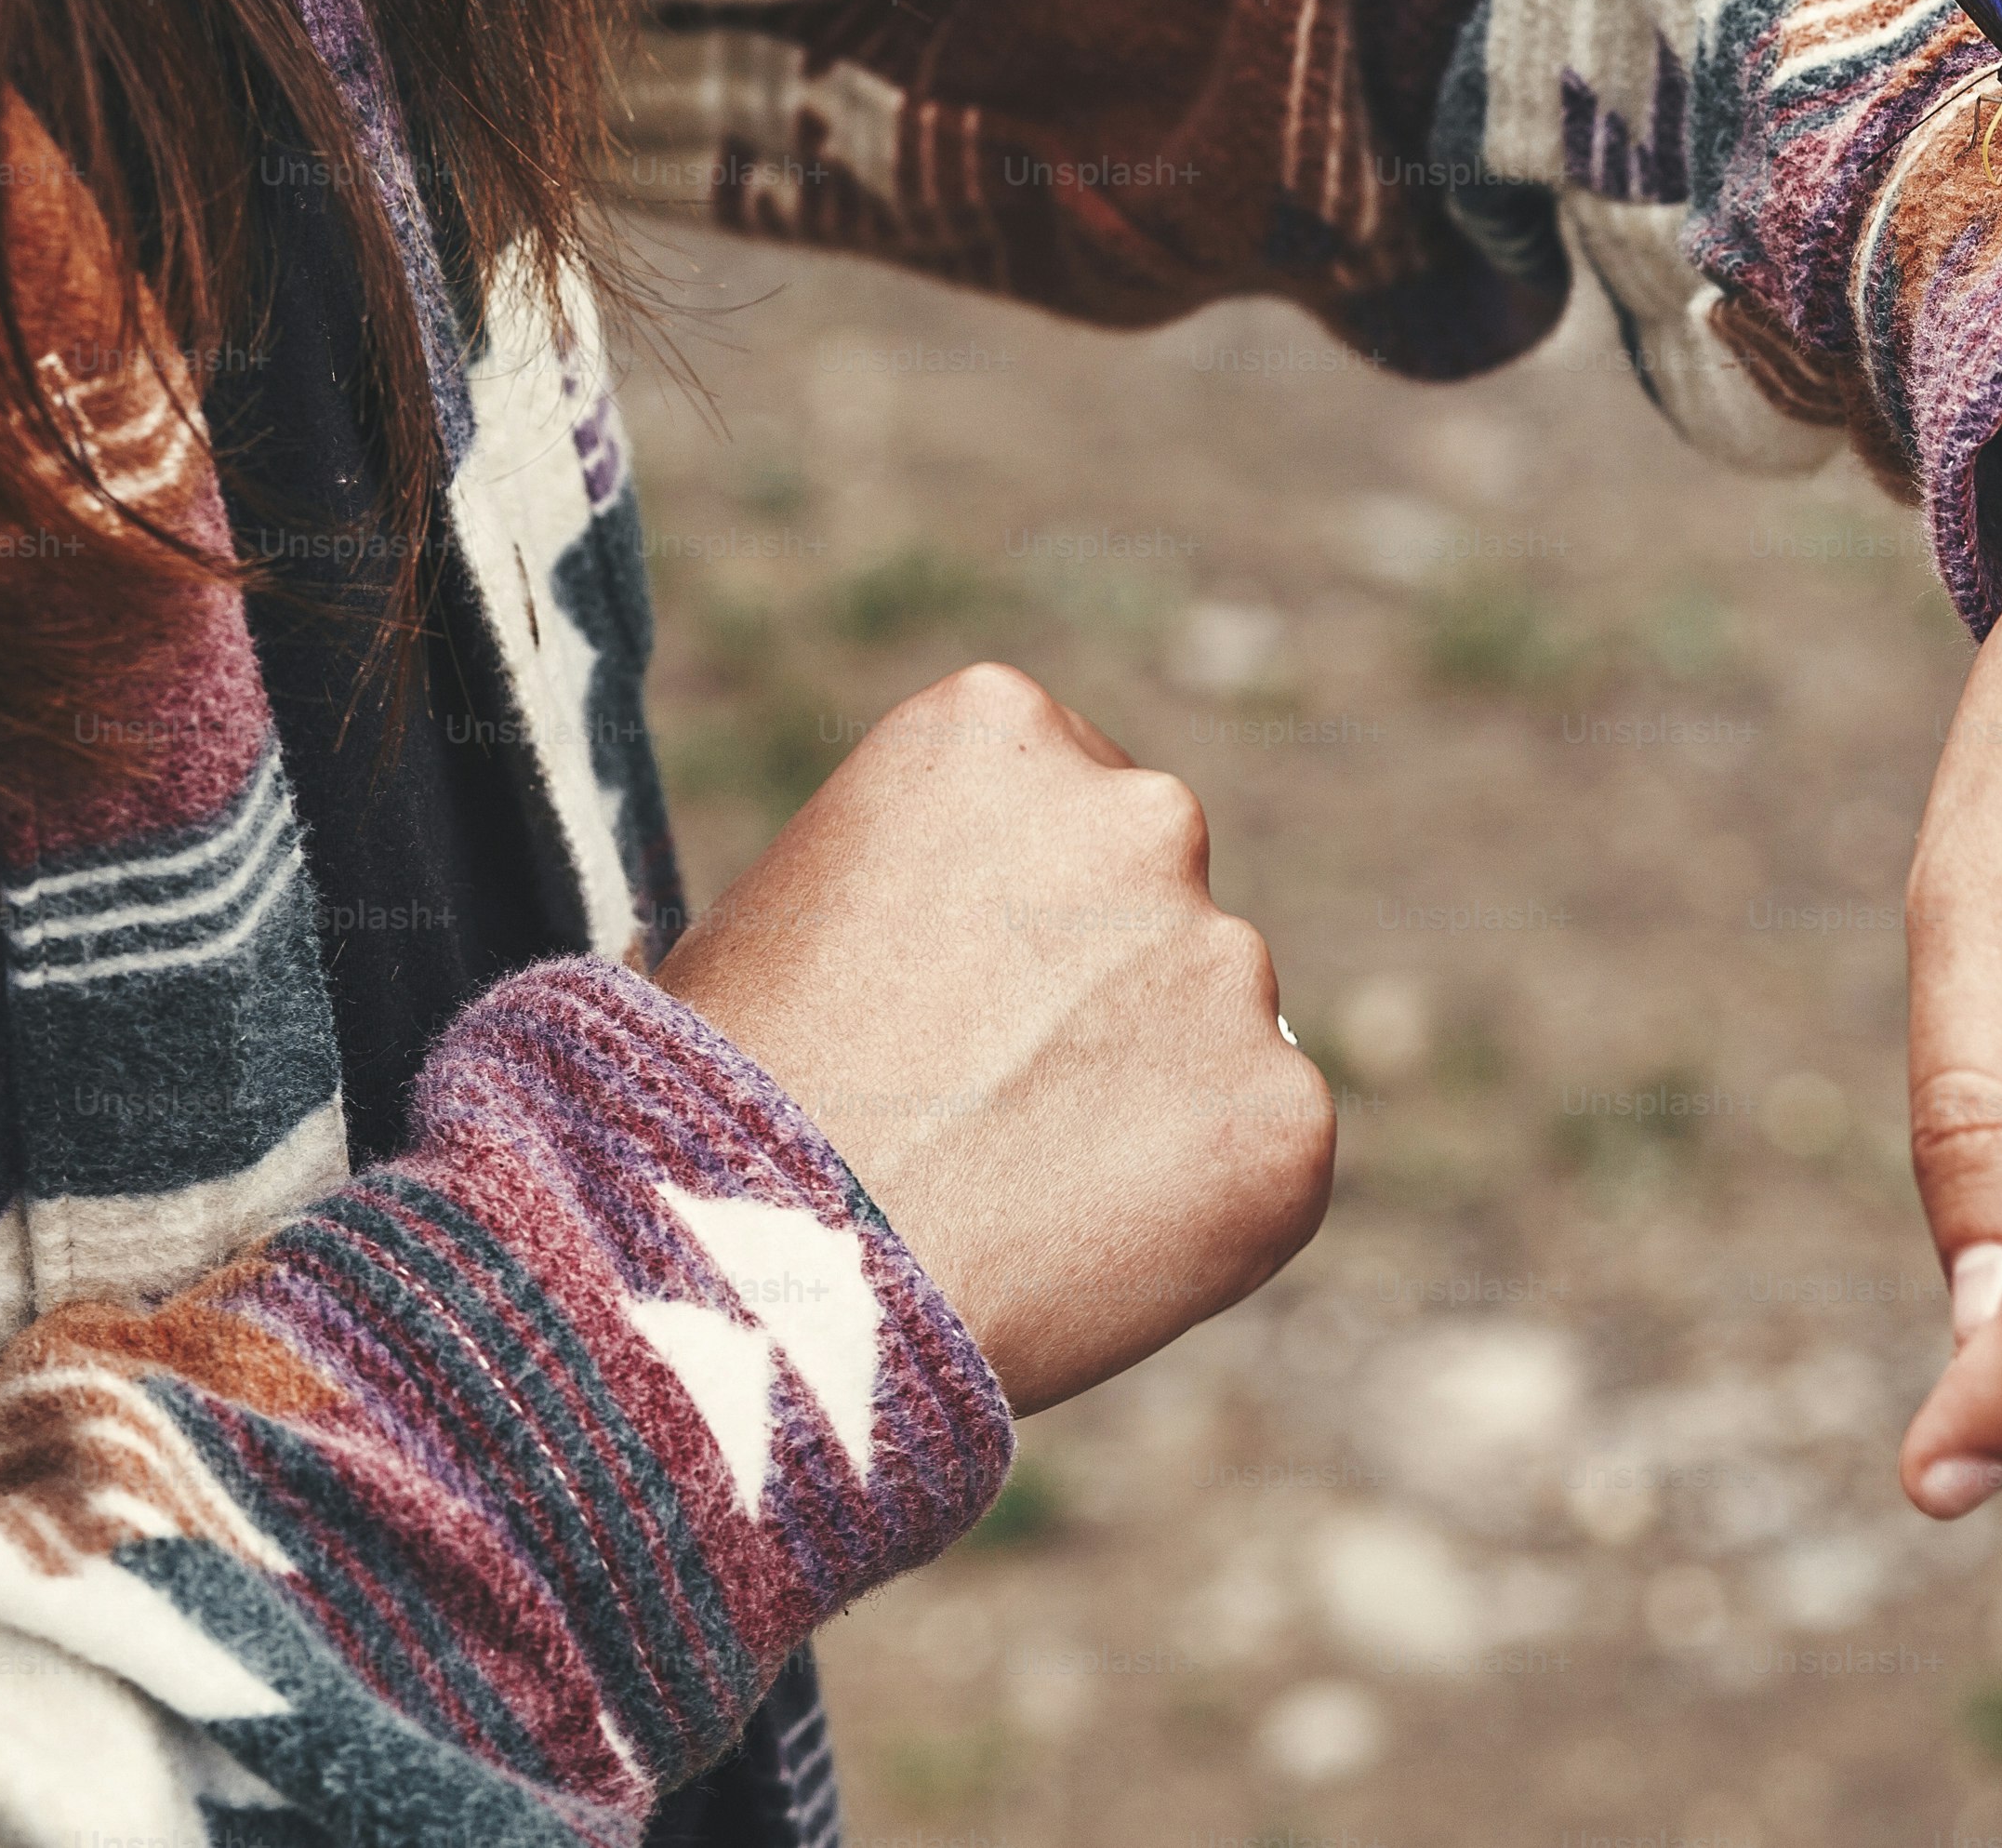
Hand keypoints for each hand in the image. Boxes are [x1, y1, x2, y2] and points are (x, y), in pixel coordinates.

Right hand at [653, 662, 1333, 1414]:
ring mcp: (1229, 961)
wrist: (759, 1270)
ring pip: (1211, 1036)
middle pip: (1151, 907)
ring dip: (1145, 1106)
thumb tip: (971, 949)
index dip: (1010, 920)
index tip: (953, 1005)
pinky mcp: (1284, 1112)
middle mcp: (1142, 813)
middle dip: (1099, 997)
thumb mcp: (778, 912)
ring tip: (1003, 1202)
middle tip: (989, 1114)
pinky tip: (1068, 1258)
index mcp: (1000, 730)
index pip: (1060, 806)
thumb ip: (916, 888)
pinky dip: (1193, 1216)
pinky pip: (1257, 1160)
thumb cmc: (716, 1103)